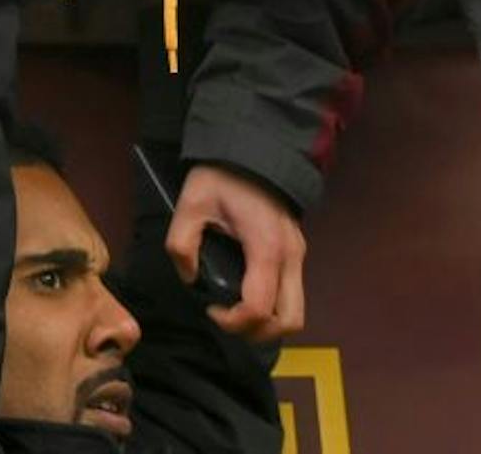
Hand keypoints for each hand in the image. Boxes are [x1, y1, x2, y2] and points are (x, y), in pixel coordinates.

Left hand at [167, 163, 305, 341]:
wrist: (253, 148)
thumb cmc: (222, 176)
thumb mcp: (191, 204)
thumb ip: (181, 244)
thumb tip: (189, 277)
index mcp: (265, 248)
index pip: (259, 309)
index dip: (233, 322)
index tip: (210, 310)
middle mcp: (290, 257)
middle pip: (290, 321)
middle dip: (257, 332)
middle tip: (228, 319)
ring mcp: (298, 255)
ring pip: (296, 311)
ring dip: (268, 323)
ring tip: (237, 310)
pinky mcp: (297, 252)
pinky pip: (293, 294)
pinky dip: (274, 307)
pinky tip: (247, 292)